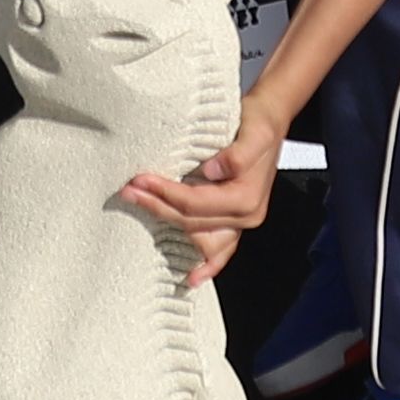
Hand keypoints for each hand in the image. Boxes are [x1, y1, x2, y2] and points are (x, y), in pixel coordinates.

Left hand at [116, 113, 284, 270]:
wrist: (271, 121)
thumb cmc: (259, 124)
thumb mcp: (254, 132)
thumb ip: (237, 155)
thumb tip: (212, 171)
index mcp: (246, 198)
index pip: (195, 202)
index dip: (165, 193)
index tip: (140, 180)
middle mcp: (245, 216)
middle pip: (190, 220)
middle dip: (156, 205)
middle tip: (128, 191)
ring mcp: (240, 222)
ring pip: (197, 235)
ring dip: (167, 222)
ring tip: (140, 206)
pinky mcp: (234, 220)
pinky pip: (220, 250)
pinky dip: (207, 265)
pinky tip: (192, 279)